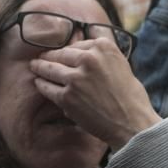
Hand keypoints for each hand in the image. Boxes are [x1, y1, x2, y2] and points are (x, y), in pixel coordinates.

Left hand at [30, 39, 161, 150]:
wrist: (132, 123)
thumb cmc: (130, 96)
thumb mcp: (121, 64)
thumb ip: (102, 55)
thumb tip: (83, 46)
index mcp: (104, 47)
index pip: (77, 44)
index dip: (68, 50)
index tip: (62, 53)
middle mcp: (89, 59)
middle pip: (61, 54)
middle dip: (50, 56)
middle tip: (41, 57)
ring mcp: (76, 78)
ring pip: (50, 68)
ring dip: (40, 67)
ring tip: (34, 67)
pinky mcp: (67, 97)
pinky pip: (47, 87)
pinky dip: (41, 85)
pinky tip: (38, 83)